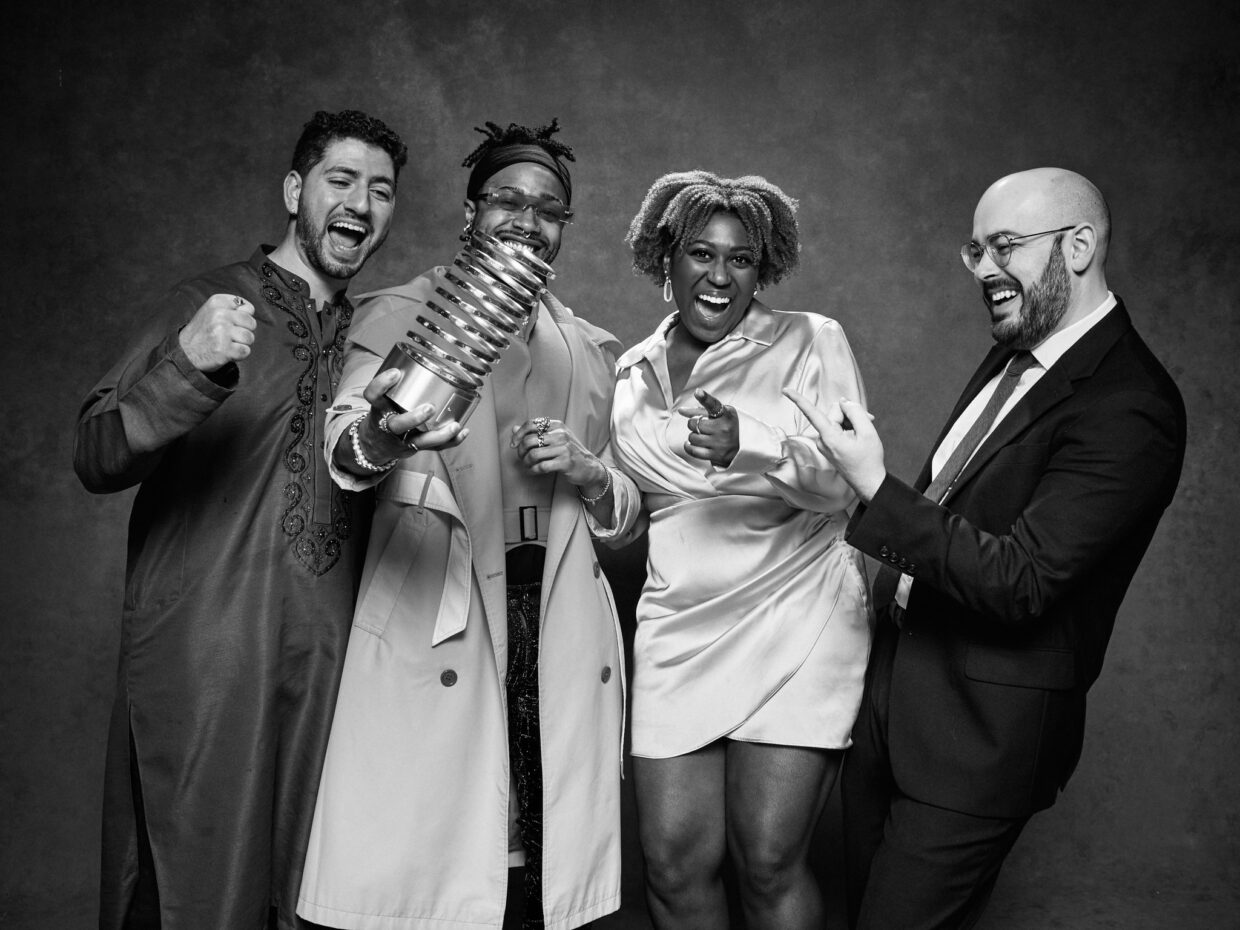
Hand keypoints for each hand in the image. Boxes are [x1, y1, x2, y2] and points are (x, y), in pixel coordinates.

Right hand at [179, 294, 256, 371]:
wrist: (184, 351)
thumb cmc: (203, 331)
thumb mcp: (212, 311)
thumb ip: (232, 308)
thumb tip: (250, 310)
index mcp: (217, 302)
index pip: (248, 307)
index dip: (243, 318)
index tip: (230, 323)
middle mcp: (219, 315)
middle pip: (251, 323)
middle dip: (244, 331)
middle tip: (229, 336)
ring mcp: (221, 332)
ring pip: (249, 337)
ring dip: (242, 344)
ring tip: (227, 344)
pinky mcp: (224, 349)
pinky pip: (245, 351)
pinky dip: (239, 355)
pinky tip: (227, 352)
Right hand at [345, 369, 467, 470]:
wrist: (375, 444)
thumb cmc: (385, 414)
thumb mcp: (383, 399)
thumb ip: (399, 384)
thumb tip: (427, 359)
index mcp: (378, 408)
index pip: (372, 395)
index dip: (382, 384)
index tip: (396, 372)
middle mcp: (387, 426)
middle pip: (397, 425)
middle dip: (414, 418)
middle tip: (429, 407)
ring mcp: (401, 440)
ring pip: (420, 442)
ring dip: (439, 435)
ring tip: (455, 425)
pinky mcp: (414, 449)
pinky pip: (434, 448)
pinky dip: (451, 441)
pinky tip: (463, 431)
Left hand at [511, 416, 606, 490]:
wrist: (588, 467)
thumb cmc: (568, 452)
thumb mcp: (554, 439)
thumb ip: (534, 433)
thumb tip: (514, 429)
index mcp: (557, 425)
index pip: (530, 424)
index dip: (518, 435)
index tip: (513, 445)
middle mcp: (561, 434)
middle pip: (529, 440)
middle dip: (521, 451)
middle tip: (521, 458)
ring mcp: (564, 448)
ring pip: (533, 454)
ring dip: (526, 462)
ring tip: (528, 465)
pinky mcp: (566, 462)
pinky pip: (541, 466)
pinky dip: (533, 470)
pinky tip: (534, 471)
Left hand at [679, 389, 738, 467]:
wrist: (743, 449)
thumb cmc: (727, 428)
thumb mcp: (719, 415)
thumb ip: (700, 411)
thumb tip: (681, 411)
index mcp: (727, 414)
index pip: (714, 405)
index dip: (705, 398)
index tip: (698, 392)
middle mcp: (724, 428)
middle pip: (694, 423)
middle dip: (694, 424)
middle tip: (702, 426)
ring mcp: (720, 442)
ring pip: (692, 437)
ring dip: (693, 436)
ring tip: (703, 436)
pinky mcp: (716, 455)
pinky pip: (693, 450)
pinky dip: (689, 447)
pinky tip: (692, 444)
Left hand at [783, 390, 884, 502]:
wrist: (868, 482)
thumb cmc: (869, 460)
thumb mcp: (867, 432)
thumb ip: (855, 412)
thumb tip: (843, 402)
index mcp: (829, 437)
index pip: (812, 413)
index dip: (798, 400)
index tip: (785, 390)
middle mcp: (822, 440)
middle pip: (834, 413)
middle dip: (850, 412)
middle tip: (869, 419)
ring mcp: (824, 443)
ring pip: (836, 420)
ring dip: (851, 421)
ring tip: (864, 431)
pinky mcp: (828, 445)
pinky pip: (836, 428)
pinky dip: (848, 427)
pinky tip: (858, 434)